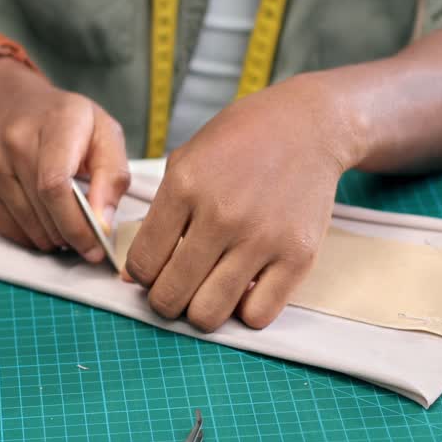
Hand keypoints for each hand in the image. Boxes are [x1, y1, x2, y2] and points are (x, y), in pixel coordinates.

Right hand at [0, 56, 130, 260]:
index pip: (55, 183)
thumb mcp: (103, 132)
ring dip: (54, 238)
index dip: (77, 222)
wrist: (9, 104)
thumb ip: (113, 175)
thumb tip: (104, 222)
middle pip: (44, 209)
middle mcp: (15, 140)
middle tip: (88, 239)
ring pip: (28, 225)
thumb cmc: (64, 121)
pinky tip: (45, 221)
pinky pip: (8, 229)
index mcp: (55, 123)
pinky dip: (32, 236)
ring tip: (67, 225)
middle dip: (72, 234)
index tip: (96, 244)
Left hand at [124, 72, 366, 330]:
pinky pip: (258, 315)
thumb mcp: (186, 160)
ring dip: (201, 312)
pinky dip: (245, 311)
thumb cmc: (241, 142)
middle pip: (171, 296)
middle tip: (178, 288)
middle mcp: (221, 215)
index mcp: (185, 186)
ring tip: (208, 292)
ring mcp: (261, 238)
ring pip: (209, 314)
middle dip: (166, 300)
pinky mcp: (297, 255)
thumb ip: (158, 215)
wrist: (308, 126)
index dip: (142, 276)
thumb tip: (133, 277)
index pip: (142, 264)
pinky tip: (244, 288)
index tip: (155, 270)